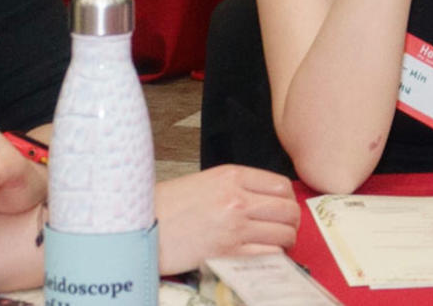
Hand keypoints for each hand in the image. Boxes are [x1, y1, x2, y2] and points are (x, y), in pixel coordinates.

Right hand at [155, 164, 298, 273]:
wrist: (141, 228)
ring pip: (284, 233)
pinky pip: (269, 255)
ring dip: (285, 241)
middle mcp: (237, 198)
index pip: (281, 186)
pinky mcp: (229, 252)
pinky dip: (273, 257)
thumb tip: (264, 201)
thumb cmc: (168, 206)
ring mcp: (235, 226)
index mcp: (232, 176)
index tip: (283, 210)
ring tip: (276, 245)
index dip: (288, 201)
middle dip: (291, 222)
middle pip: (288, 210)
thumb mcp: (204, 182)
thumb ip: (235, 187)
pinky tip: (263, 256)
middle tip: (284, 229)